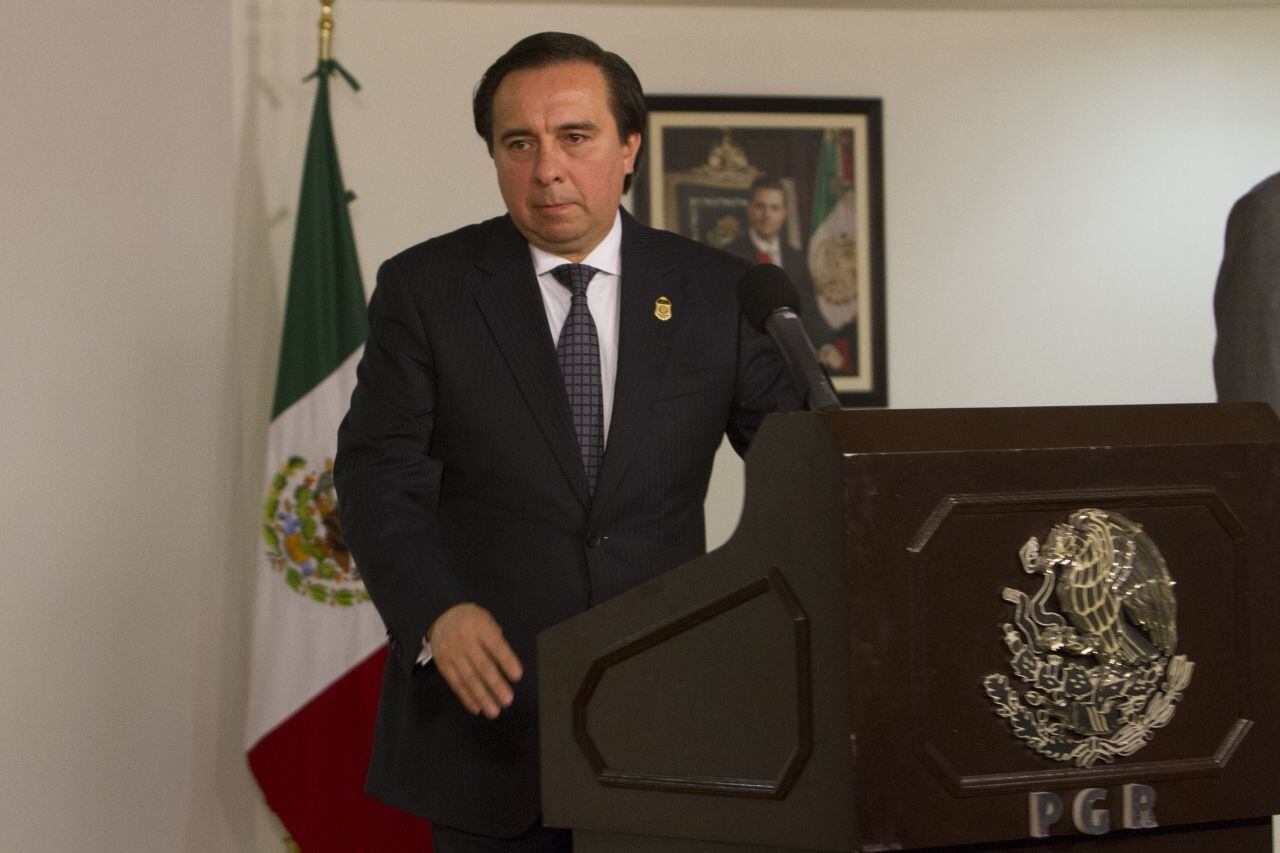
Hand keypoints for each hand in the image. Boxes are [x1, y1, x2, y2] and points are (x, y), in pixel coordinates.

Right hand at [428, 603, 522, 718]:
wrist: (440, 615)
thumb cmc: (470, 620)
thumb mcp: (486, 620)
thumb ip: (496, 639)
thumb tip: (506, 663)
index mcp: (479, 626)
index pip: (495, 646)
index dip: (507, 661)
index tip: (517, 676)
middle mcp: (464, 640)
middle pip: (481, 665)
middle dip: (495, 685)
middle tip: (507, 700)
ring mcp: (451, 653)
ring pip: (468, 678)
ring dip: (482, 697)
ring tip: (493, 711)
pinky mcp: (442, 664)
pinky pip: (455, 683)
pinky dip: (466, 697)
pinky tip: (476, 708)